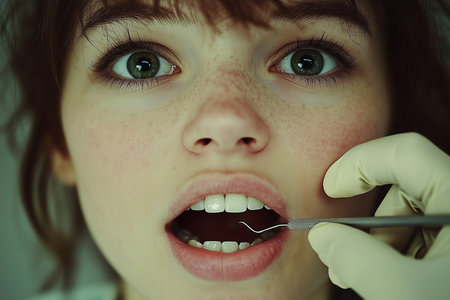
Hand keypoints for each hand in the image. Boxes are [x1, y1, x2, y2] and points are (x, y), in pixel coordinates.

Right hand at [308, 133, 449, 299]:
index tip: (330, 190)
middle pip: (405, 189)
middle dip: (368, 222)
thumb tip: (322, 237)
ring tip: (361, 277)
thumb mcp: (405, 293)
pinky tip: (387, 280)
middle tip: (343, 253)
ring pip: (412, 216)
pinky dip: (399, 255)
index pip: (404, 154)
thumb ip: (355, 259)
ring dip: (379, 243)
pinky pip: (424, 238)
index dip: (358, 164)